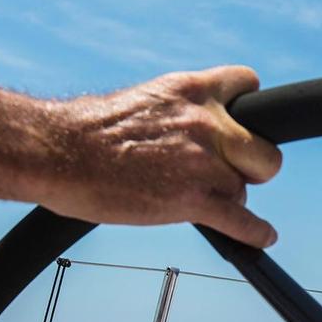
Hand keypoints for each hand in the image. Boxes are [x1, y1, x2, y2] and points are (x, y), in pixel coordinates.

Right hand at [40, 65, 281, 246]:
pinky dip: (254, 233)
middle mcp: (205, 123)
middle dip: (251, 165)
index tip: (240, 124)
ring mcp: (201, 163)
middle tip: (229, 172)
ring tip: (200, 199)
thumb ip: (176, 112)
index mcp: (190, 90)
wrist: (57, 151)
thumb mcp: (142, 101)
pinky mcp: (192, 200)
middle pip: (264, 151)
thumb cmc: (86, 130)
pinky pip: (241, 222)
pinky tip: (263, 237)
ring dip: (228, 198)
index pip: (246, 84)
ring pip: (244, 189)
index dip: (248, 109)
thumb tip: (184, 130)